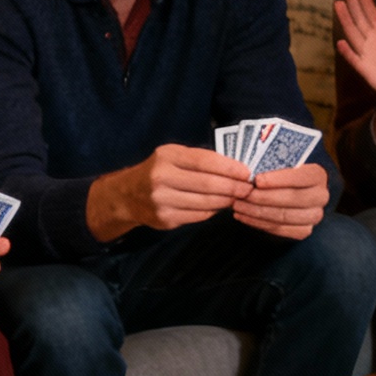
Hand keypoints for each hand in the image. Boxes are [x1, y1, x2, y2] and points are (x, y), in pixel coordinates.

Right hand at [87, 144, 250, 242]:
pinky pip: (198, 216)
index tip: (246, 172)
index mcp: (167, 156)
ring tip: (237, 197)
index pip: (205, 161)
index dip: (229, 168)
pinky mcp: (166, 219)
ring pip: (206, 203)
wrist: (127, 195)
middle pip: (208, 184)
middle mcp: (162, 178)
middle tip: (248, 189)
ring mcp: (162, 201)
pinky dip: (213, 211)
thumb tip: (235, 170)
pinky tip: (218, 206)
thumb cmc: (159, 171)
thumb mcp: (173, 156)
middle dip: (233, 187)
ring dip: (226, 201)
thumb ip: (200, 159)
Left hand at [234, 160, 329, 238]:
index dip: (278, 179)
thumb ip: (272, 164)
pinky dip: (258, 223)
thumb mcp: (282, 162)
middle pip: (292, 199)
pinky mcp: (304, 230)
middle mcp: (321, 196)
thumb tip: (252, 170)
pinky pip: (280, 229)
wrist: (293, 189)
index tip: (257, 180)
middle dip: (264, 197)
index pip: (300, 177)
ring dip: (257, 212)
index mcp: (318, 175)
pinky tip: (243, 216)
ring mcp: (314, 216)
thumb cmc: (282, 172)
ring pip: (284, 216)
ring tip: (238, 205)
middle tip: (242, 194)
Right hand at [333, 0, 375, 114]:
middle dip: (354, 4)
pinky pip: (355, 60)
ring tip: (339, 5)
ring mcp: (367, 54)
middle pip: (360, 19)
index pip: (372, 13)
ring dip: (346, 20)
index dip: (366, 0)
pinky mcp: (366, 69)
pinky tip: (341, 43)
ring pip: (354, 34)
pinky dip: (348, 53)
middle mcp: (372, 41)